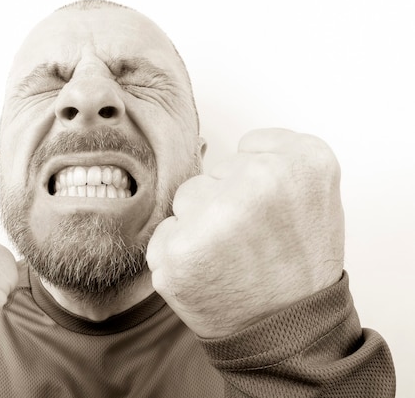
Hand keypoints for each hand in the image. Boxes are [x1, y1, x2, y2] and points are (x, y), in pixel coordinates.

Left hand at [147, 128, 343, 337]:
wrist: (288, 336)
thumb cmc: (298, 270)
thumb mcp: (316, 198)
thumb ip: (278, 161)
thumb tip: (221, 147)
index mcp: (304, 162)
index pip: (250, 146)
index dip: (255, 183)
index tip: (271, 212)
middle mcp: (261, 181)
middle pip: (214, 173)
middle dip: (224, 203)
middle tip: (253, 242)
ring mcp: (218, 215)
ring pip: (186, 199)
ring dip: (198, 226)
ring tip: (230, 260)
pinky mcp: (179, 250)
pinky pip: (165, 233)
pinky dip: (177, 253)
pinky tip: (207, 274)